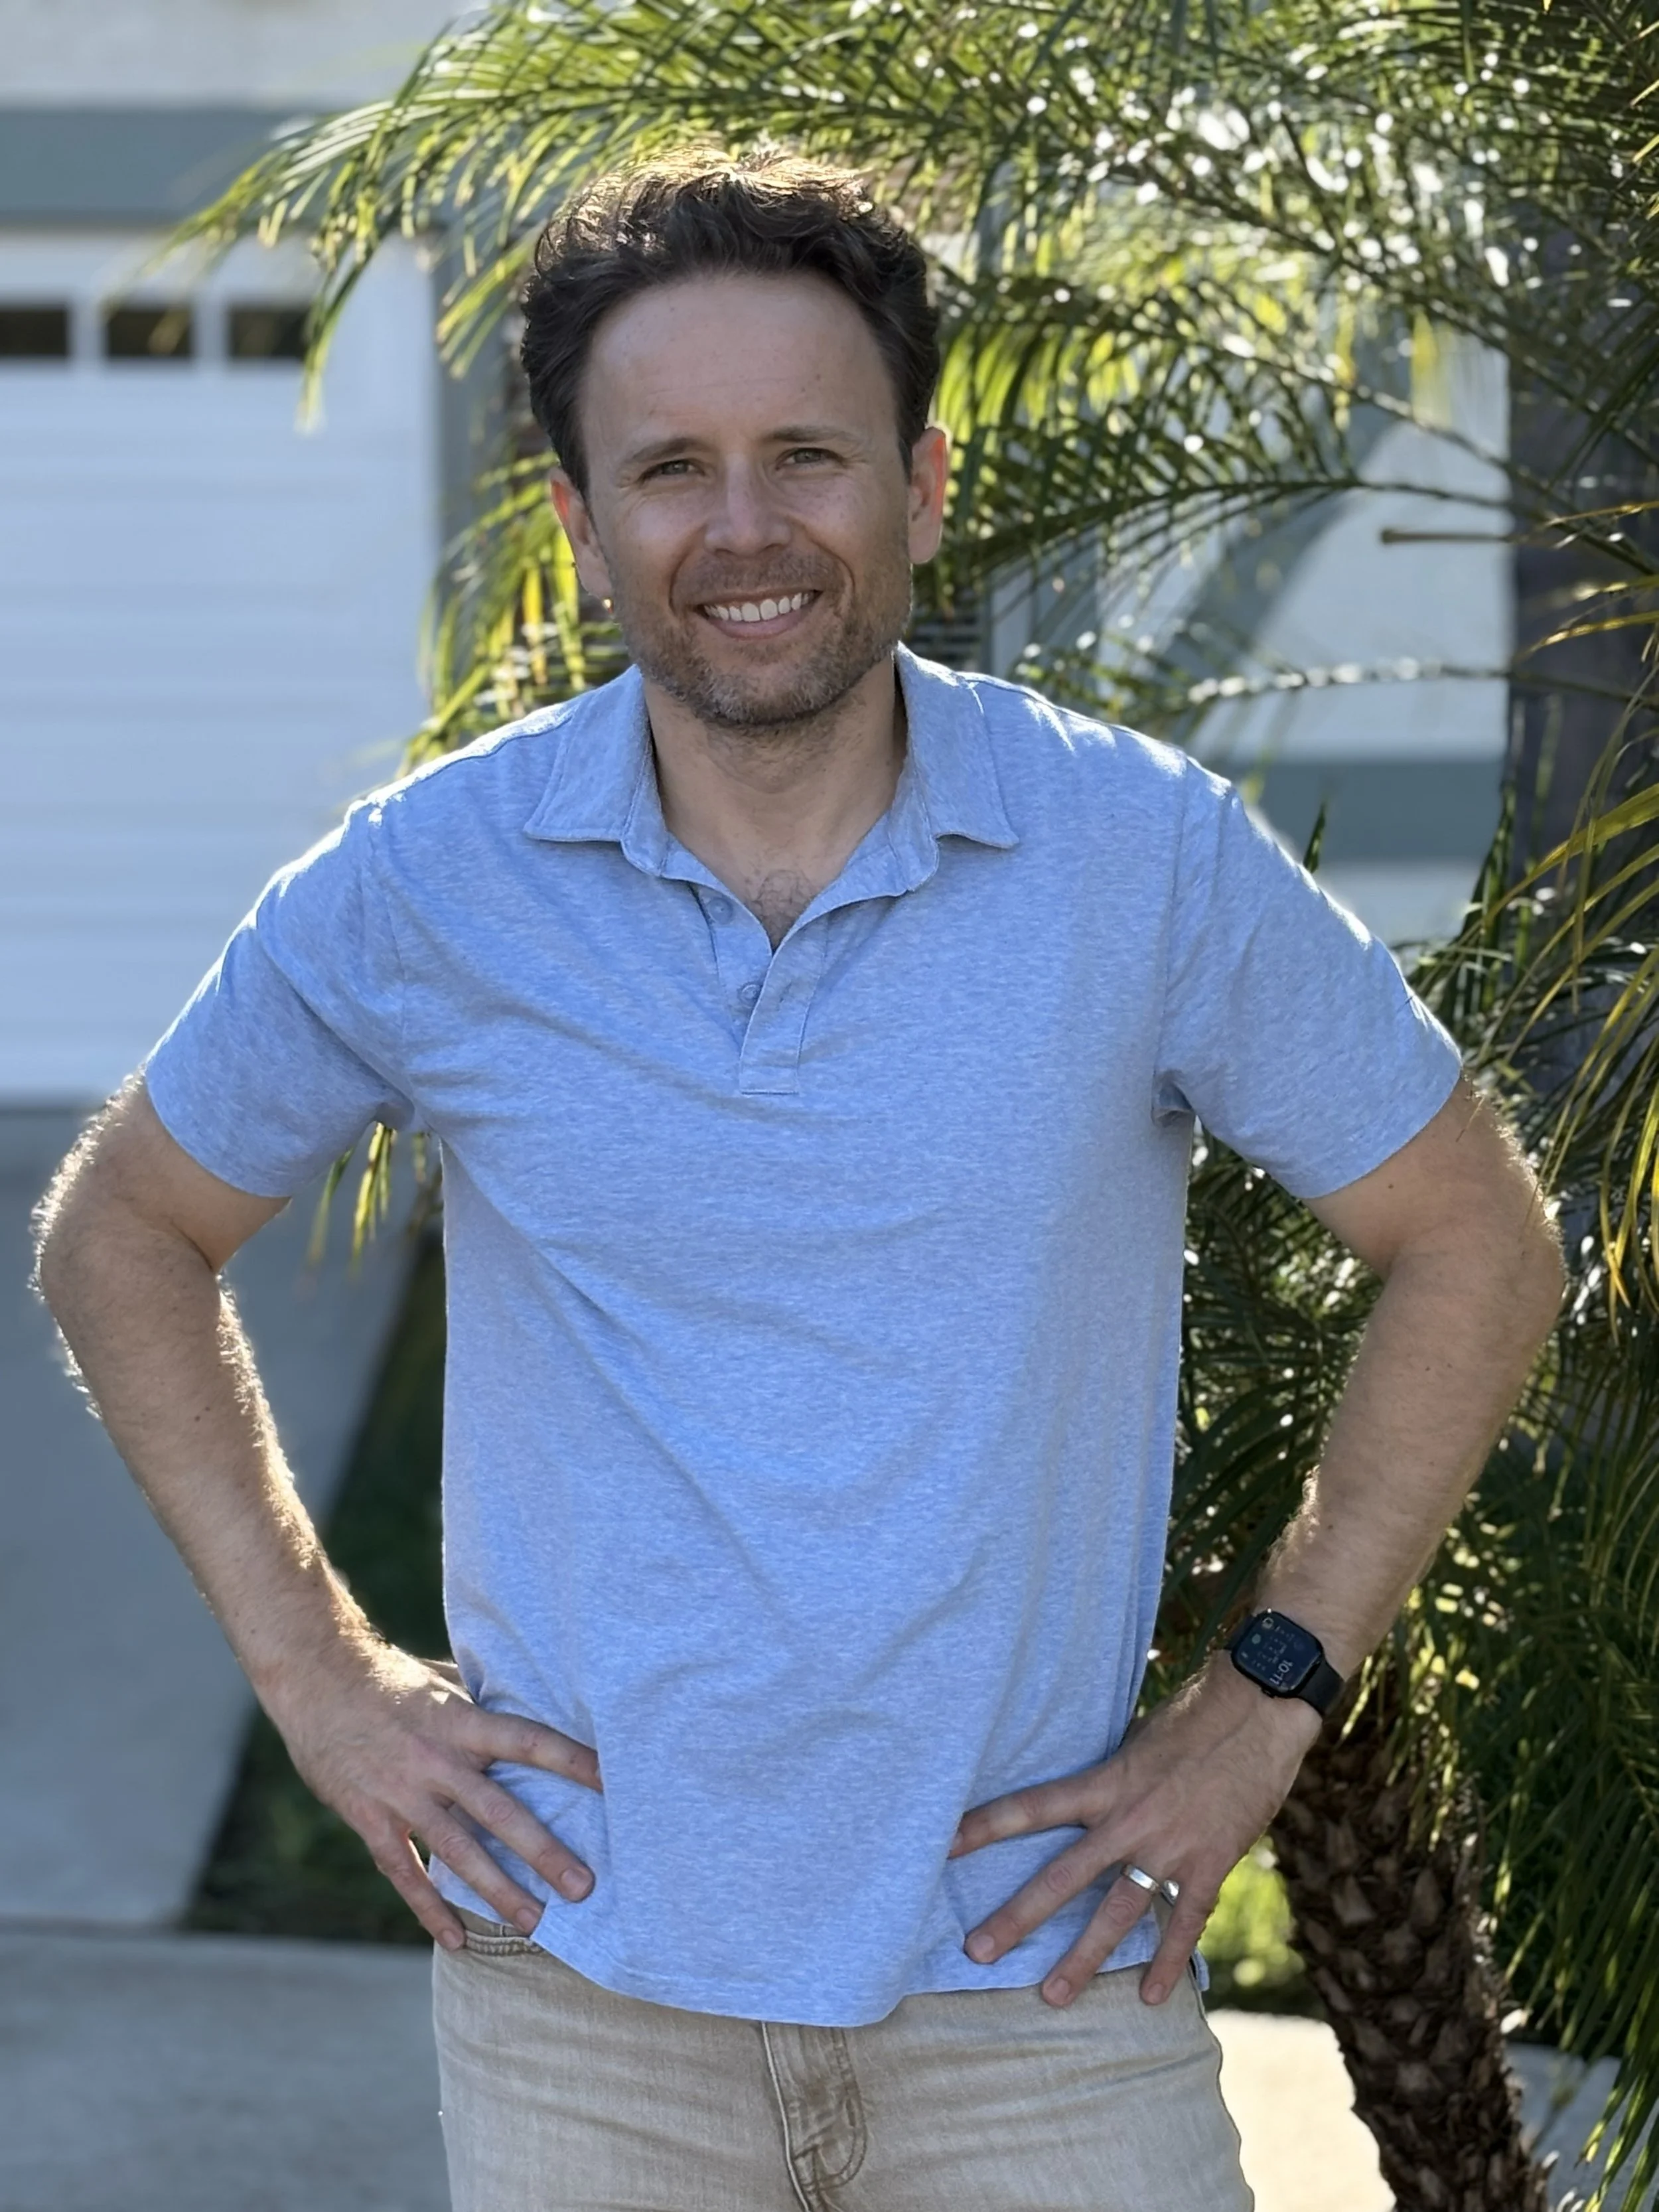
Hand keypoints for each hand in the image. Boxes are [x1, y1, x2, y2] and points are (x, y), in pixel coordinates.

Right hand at [266, 1642, 602, 1949]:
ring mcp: (402, 1793)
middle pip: (500, 1812)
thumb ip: (483, 1704)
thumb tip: (535, 1702)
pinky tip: (455, 1938)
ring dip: (498, 1891)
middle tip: (583, 1888)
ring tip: (535, 1924)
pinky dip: (429, 1907)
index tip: (612, 1783)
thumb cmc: (390, 1676)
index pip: (529, 1741)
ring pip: (458, 1851)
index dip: (572, 1762)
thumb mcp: (443, 1680)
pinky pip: (405, 1872)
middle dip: (543, 1852)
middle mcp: (437, 1760)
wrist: (315, 1679)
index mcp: (462, 1721)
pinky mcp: (370, 1818)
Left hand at [949, 1657, 1320, 2007]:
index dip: (985, 1826)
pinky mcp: (1209, 1865)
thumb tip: (1084, 1796)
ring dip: (1083, 1958)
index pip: (1031, 1808)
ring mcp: (1170, 1848)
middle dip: (1018, 1917)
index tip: (944, 1846)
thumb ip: (1108, 1776)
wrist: (1259, 1712)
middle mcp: (1129, 1820)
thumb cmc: (1194, 1717)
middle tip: (978, 1952)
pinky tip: (1150, 1996)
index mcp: (1105, 1782)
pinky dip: (1166, 1962)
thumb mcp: (1136, 1740)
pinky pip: (1182, 1923)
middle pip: (1062, 1876)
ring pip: (1116, 1913)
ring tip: (1053, 1996)